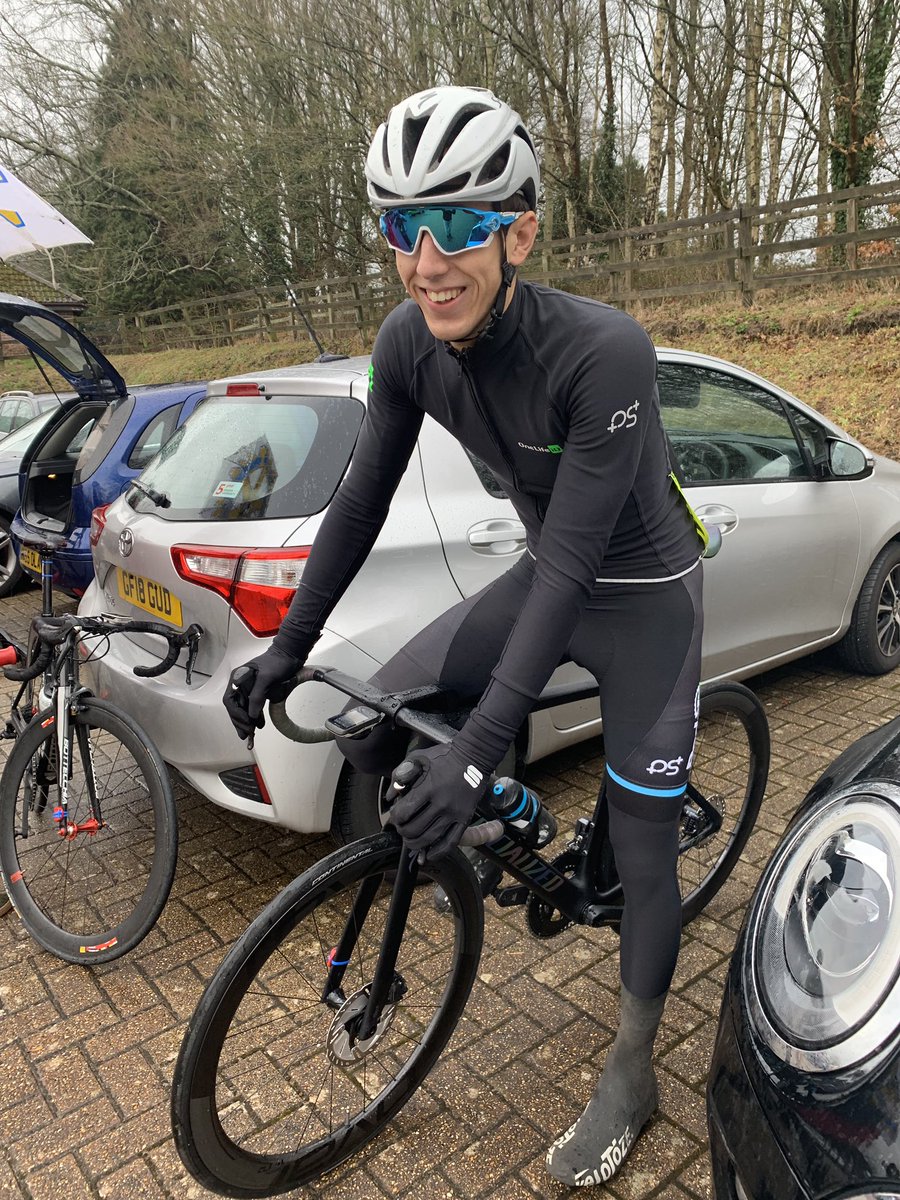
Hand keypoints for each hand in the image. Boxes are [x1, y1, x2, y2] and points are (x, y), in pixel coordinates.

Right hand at [223, 646, 302, 740]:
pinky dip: (255, 717)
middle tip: (247, 734)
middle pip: (235, 707)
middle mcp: (241, 683)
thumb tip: (252, 714)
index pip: (230, 700)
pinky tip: (259, 725)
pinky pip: (253, 706)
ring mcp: (249, 688)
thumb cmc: (278, 660)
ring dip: (246, 722)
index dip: (236, 714)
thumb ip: (257, 695)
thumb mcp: (267, 677)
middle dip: (240, 722)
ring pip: (243, 709)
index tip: (247, 723)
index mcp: (238, 677)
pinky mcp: (258, 691)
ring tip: (250, 734)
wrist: (291, 654)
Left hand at [388, 743, 488, 861]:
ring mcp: (454, 813)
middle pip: (415, 829)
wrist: (473, 757)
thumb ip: (400, 774)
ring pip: (430, 838)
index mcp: (428, 788)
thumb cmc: (444, 757)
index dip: (395, 817)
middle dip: (403, 831)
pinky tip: (429, 854)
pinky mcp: (464, 819)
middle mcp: (441, 804)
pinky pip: (451, 842)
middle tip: (402, 828)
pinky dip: (438, 852)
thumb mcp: (418, 758)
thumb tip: (390, 796)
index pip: (404, 812)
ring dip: (415, 843)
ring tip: (411, 840)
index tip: (396, 815)